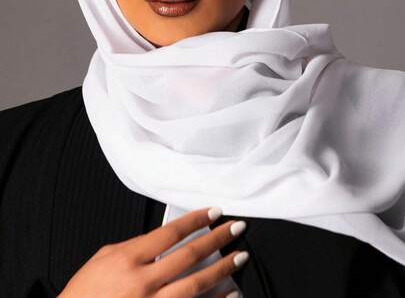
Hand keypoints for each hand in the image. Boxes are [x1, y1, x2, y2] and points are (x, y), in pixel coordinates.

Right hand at [57, 206, 248, 296]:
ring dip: (223, 268)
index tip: (213, 212)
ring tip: (241, 255)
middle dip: (217, 239)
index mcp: (129, 259)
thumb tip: (164, 238)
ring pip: (197, 284)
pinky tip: (231, 292)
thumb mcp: (106, 257)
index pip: (171, 233)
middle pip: (190, 256)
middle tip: (237, 228)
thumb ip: (136, 246)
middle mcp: (144, 282)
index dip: (195, 220)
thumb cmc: (86, 291)